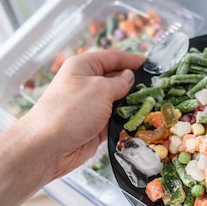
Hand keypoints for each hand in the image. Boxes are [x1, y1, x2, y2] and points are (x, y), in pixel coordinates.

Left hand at [14, 49, 144, 179]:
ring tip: (157, 106)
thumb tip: (129, 77)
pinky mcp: (94, 127)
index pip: (113, 57)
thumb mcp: (100, 89)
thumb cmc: (70, 111)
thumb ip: (119, 83)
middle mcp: (86, 84)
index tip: (153, 64)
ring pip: (118, 102)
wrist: (46, 147)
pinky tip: (144, 123)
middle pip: (117, 79)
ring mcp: (90, 107)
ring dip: (133, 105)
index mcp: (83, 66)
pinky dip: (127, 122)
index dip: (133, 60)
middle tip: (160, 88)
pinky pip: (115, 121)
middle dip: (136, 84)